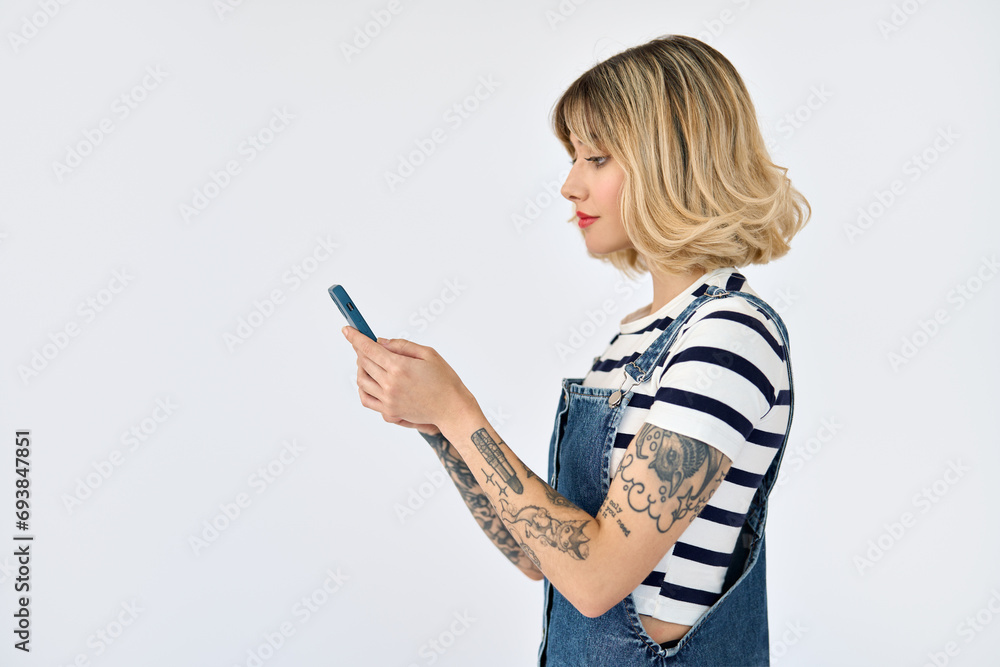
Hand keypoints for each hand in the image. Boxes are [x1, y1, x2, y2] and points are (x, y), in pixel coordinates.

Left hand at [342, 326, 473, 428]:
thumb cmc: (445, 381)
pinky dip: (362, 388)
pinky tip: (368, 380)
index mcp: (399, 367)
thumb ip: (402, 346)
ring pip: (361, 380)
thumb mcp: (428, 354)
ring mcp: (388, 400)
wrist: (452, 408)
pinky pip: (366, 399)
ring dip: (360, 368)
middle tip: (364, 344)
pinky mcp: (389, 411)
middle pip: (363, 362)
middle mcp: (390, 384)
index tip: (347, 330)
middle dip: (360, 350)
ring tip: (369, 362)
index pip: (369, 348)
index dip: (355, 337)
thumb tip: (380, 342)